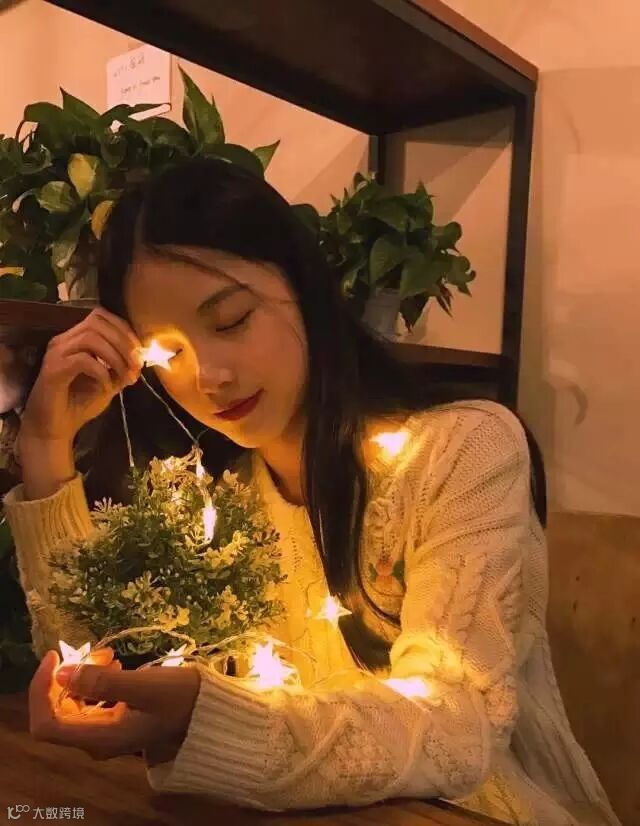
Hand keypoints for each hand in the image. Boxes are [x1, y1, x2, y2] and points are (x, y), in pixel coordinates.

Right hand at [20, 308, 142, 445]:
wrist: (53, 430)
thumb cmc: (78, 406)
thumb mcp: (108, 384)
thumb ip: (121, 368)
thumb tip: (139, 358)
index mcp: (75, 340)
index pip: (100, 316)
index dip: (124, 329)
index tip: (140, 352)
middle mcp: (63, 341)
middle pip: (96, 322)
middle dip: (123, 342)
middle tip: (136, 365)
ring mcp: (56, 353)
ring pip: (90, 338)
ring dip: (115, 357)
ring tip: (125, 377)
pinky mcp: (53, 369)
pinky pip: (83, 360)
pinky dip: (102, 372)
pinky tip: (107, 387)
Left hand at [29, 649, 200, 763]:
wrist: (211, 715)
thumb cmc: (181, 699)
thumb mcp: (144, 686)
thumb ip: (102, 682)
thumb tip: (62, 672)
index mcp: (100, 738)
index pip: (46, 723)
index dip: (42, 690)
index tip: (55, 656)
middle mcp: (97, 742)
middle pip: (57, 714)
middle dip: (65, 679)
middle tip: (95, 652)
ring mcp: (107, 735)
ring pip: (74, 707)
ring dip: (82, 678)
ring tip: (110, 655)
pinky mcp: (117, 725)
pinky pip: (90, 705)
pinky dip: (94, 684)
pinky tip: (115, 667)